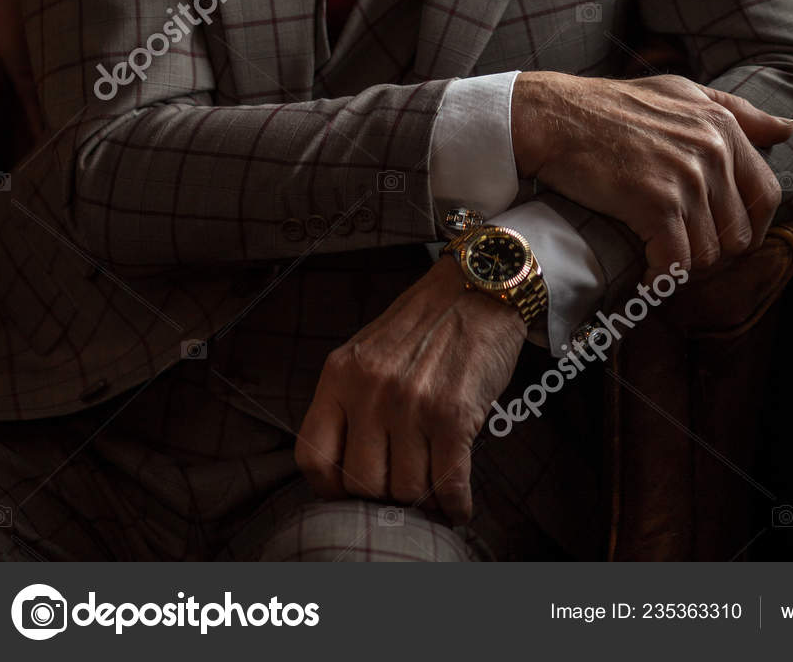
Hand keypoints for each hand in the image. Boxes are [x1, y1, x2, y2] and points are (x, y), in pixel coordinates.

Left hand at [295, 255, 525, 525]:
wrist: (479, 286)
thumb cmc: (426, 323)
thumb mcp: (369, 351)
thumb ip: (352, 401)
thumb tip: (350, 472)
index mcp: (340, 374)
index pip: (313, 457)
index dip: (330, 490)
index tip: (352, 493)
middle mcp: (370, 390)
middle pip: (363, 484)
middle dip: (384, 495)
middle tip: (403, 487)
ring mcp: (411, 404)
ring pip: (407, 490)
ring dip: (424, 499)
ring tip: (434, 488)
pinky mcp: (453, 415)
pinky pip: (448, 485)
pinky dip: (455, 506)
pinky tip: (458, 506)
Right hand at [512, 70, 792, 279]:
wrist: (554, 117)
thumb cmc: (611, 106)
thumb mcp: (680, 93)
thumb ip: (737, 112)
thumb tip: (788, 129)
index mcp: (724, 126)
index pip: (767, 194)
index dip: (750, 226)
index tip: (722, 237)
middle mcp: (713, 150)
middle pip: (739, 234)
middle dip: (714, 252)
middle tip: (681, 251)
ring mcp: (687, 178)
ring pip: (709, 255)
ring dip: (684, 267)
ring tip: (659, 258)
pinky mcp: (657, 203)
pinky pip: (676, 264)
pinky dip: (661, 279)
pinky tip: (645, 275)